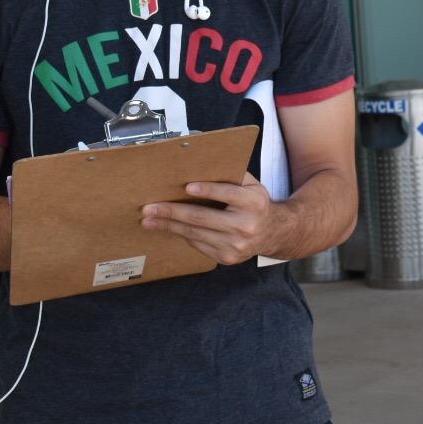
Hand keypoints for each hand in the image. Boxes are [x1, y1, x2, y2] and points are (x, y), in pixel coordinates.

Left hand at [142, 172, 280, 266]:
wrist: (273, 233)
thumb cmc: (255, 205)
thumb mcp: (252, 186)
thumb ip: (231, 176)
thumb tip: (199, 166)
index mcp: (254, 202)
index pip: (228, 194)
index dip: (207, 190)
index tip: (186, 187)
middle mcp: (246, 225)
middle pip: (202, 217)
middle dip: (172, 212)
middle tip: (150, 208)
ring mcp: (236, 244)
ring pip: (195, 233)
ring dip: (169, 225)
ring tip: (149, 220)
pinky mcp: (227, 257)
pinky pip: (198, 244)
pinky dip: (181, 234)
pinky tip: (168, 227)